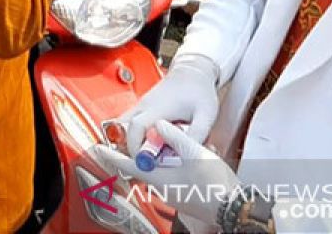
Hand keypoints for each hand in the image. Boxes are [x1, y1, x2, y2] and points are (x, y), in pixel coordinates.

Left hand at [89, 120, 239, 226]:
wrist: (235, 206)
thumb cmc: (215, 184)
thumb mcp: (193, 151)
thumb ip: (174, 135)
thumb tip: (159, 124)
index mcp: (158, 179)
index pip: (127, 165)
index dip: (111, 155)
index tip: (97, 148)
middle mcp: (161, 189)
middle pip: (144, 166)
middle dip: (145, 150)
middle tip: (147, 135)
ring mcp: (173, 194)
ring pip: (160, 170)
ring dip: (164, 156)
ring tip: (179, 143)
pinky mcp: (184, 195)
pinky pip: (172, 176)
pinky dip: (176, 164)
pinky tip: (192, 156)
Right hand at [118, 54, 219, 157]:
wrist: (193, 72)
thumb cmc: (200, 90)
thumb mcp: (206, 115)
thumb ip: (197, 135)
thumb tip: (187, 155)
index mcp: (158, 108)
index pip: (136, 127)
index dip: (135, 146)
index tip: (144, 161)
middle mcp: (145, 105)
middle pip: (122, 127)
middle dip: (129, 147)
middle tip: (145, 161)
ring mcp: (142, 105)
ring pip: (123, 125)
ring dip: (130, 140)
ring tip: (148, 154)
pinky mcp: (143, 106)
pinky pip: (130, 122)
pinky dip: (135, 135)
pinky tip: (151, 144)